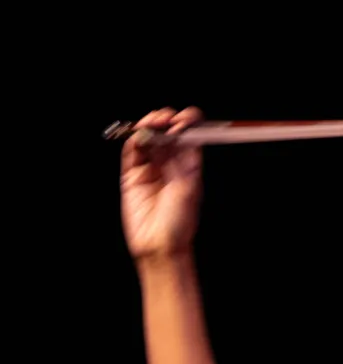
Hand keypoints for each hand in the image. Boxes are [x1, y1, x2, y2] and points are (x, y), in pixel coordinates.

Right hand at [120, 107, 203, 259]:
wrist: (160, 244)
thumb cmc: (180, 221)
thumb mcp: (189, 187)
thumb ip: (184, 159)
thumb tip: (180, 132)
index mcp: (189, 165)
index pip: (189, 135)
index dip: (187, 123)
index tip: (186, 120)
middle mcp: (170, 163)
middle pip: (167, 131)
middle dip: (167, 119)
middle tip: (167, 120)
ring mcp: (150, 167)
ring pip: (148, 136)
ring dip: (150, 125)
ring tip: (153, 123)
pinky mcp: (132, 174)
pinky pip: (132, 150)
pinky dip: (135, 139)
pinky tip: (140, 135)